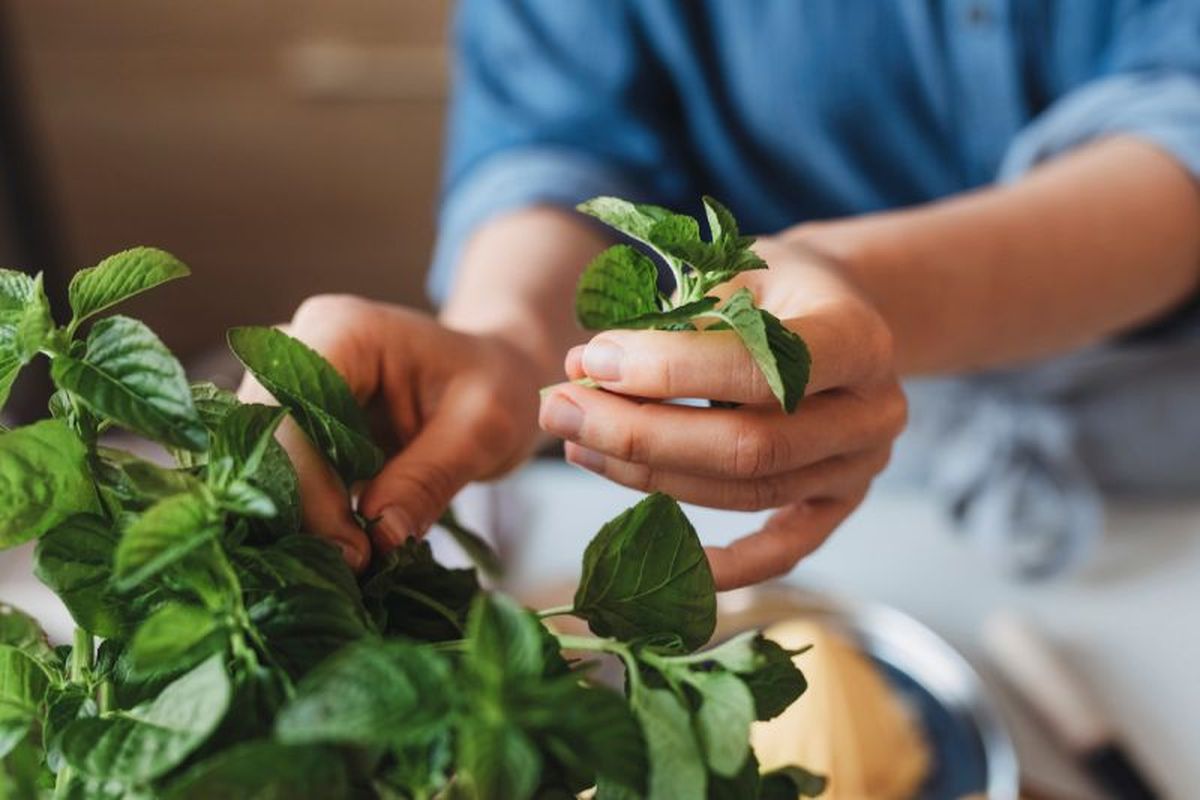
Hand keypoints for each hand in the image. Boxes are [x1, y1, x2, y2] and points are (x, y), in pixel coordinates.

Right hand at [238, 295, 542, 570]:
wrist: (492, 376)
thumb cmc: (495, 388)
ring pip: (260, 466)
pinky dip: (305, 519)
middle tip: (353, 568)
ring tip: (352, 566)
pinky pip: (276, 478)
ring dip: (297, 522)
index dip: (307, 487)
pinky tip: (343, 550)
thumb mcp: (483, 430)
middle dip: (299, 512)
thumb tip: (378, 538)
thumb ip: (428, 479)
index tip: (353, 551)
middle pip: (262, 441)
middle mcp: (295, 351)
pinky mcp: (289, 426)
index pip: (290, 412)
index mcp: (342, 330)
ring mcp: (284, 388)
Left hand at [538, 238, 906, 589]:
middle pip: (749, 447)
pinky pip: (783, 550)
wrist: (838, 308)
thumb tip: (583, 370)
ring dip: (649, 477)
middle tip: (560, 409)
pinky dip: (725, 565)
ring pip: (748, 494)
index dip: (670, 370)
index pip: (761, 369)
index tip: (592, 359)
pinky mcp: (839, 504)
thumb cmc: (775, 285)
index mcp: (858, 337)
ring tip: (577, 444)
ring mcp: (860, 467)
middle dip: (641, 434)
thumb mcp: (736, 270)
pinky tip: (659, 558)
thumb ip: (672, 319)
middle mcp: (873, 411)